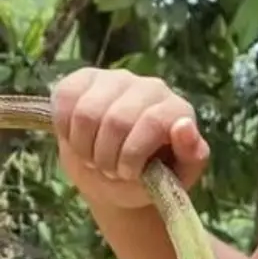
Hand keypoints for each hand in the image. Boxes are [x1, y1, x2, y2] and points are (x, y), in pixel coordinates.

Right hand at [51, 67, 209, 211]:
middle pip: (116, 120)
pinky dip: (65, 130)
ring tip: (94, 159)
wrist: (115, 178)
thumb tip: (185, 126)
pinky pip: (65, 98)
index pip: (153, 121)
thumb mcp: (176, 179)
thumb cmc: (150, 180)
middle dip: (107, 157)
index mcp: (177, 110)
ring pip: (86, 112)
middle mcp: (150, 87)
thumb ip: (191, 156)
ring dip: (85, 148)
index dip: (132, 154)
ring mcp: (117, 79)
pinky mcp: (85, 79)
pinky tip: (78, 140)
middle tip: (109, 172)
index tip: (128, 174)